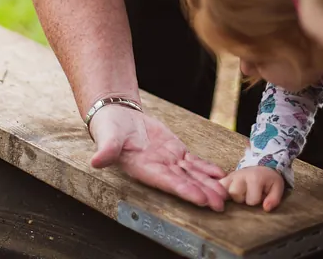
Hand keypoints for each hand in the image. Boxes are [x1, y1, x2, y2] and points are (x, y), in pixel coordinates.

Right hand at [89, 105, 227, 210]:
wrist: (118, 118)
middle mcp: (159, 168)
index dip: (185, 190)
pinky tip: (220, 174)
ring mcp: (168, 161)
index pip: (168, 182)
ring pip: (193, 175)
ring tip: (226, 195)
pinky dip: (207, 168)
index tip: (201, 199)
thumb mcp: (107, 137)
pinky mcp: (175, 151)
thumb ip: (105, 150)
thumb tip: (96, 160)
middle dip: (203, 194)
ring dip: (209, 185)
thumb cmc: (110, 129)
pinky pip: (194, 161)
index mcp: (144, 168)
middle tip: (221, 204)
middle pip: (185, 183)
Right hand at [220, 167, 284, 211]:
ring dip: (231, 197)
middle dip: (242, 199)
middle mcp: (240, 175)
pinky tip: (223, 196)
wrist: (262, 166)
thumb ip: (274, 198)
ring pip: (224, 192)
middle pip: (235, 195)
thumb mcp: (277, 187)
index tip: (260, 196)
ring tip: (239, 196)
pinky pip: (217, 186)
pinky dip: (219, 192)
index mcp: (254, 178)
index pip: (252, 200)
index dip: (256, 201)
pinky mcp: (225, 178)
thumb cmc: (269, 179)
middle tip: (248, 196)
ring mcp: (231, 176)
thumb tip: (266, 208)